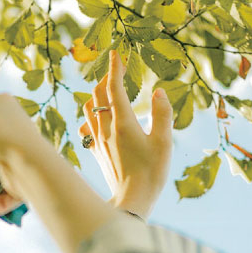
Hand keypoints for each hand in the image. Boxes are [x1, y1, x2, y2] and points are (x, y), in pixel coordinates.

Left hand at [79, 49, 173, 218]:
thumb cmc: (151, 172)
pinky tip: (99, 118)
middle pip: (99, 94)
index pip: (115, 88)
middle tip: (118, 69)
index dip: (115, 68)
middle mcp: (107, 128)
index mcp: (124, 122)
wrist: (132, 199)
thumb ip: (162, 114)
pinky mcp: (96, 151)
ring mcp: (98, 140)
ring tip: (108, 90)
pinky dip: (91, 116)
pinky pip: (87, 126)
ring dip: (97, 95)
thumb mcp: (164, 142)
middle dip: (107, 78)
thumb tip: (159, 91)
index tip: (117, 53)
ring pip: (89, 108)